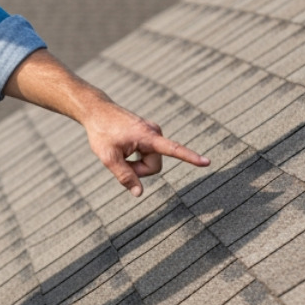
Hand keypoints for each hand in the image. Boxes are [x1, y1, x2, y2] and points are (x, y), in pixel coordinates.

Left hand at [82, 100, 208, 195]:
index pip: (173, 149)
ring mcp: (152, 133)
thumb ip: (124, 176)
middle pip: (154, 166)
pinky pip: (147, 154)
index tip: (207, 162)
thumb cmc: (101, 132)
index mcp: (147, 136)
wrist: (97, 111)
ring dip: (136, 163)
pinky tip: (124, 146)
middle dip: (138, 169)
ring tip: (120, 149)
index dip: (190, 157)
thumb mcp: (107, 157)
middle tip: (119, 158)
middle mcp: (155, 132)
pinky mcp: (149, 135)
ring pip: (150, 161)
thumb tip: (139, 193)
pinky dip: (135, 157)